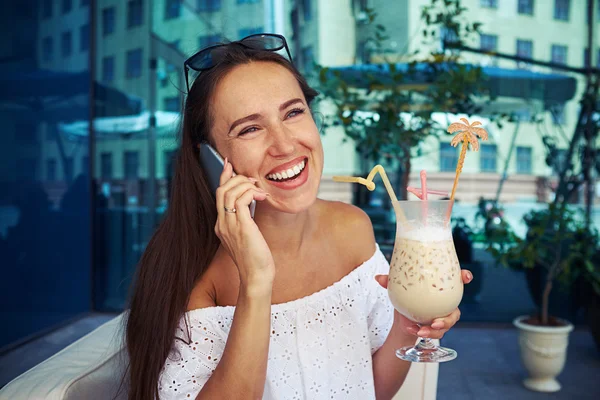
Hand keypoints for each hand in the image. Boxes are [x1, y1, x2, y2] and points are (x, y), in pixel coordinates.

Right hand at [215, 158, 274, 293]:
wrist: (256, 276)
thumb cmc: (255, 258)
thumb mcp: (248, 235)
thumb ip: (245, 220)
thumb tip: (252, 203)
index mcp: (221, 225)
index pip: (219, 195)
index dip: (224, 177)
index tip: (230, 165)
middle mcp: (222, 224)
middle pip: (221, 190)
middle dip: (237, 178)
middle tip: (253, 180)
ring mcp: (230, 226)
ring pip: (230, 192)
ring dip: (246, 185)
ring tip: (259, 190)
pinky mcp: (241, 227)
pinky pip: (241, 201)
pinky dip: (251, 193)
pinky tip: (262, 197)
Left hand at [375, 270, 472, 338]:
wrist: (402, 318)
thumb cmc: (405, 298)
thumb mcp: (398, 289)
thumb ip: (390, 282)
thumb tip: (378, 278)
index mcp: (440, 288)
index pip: (457, 280)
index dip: (464, 277)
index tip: (465, 276)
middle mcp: (446, 302)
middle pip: (456, 310)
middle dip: (449, 317)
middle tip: (435, 322)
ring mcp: (443, 316)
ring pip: (447, 324)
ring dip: (436, 330)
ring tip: (421, 331)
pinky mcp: (437, 328)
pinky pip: (436, 333)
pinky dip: (425, 333)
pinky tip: (413, 330)